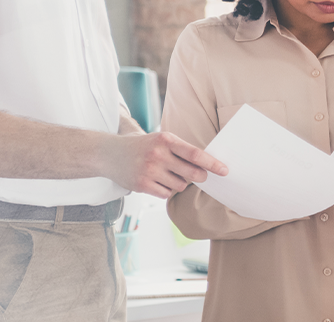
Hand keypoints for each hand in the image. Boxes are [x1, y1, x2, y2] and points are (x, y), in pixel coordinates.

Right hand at [102, 132, 227, 198]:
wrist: (109, 153)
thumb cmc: (142, 146)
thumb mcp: (160, 140)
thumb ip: (181, 150)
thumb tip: (206, 164)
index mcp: (165, 139)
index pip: (195, 154)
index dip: (212, 163)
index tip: (224, 170)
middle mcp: (158, 154)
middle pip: (192, 173)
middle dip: (200, 177)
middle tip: (201, 176)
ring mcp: (149, 170)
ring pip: (180, 185)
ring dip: (179, 183)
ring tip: (167, 174)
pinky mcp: (142, 185)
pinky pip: (166, 194)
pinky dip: (166, 190)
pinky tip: (157, 181)